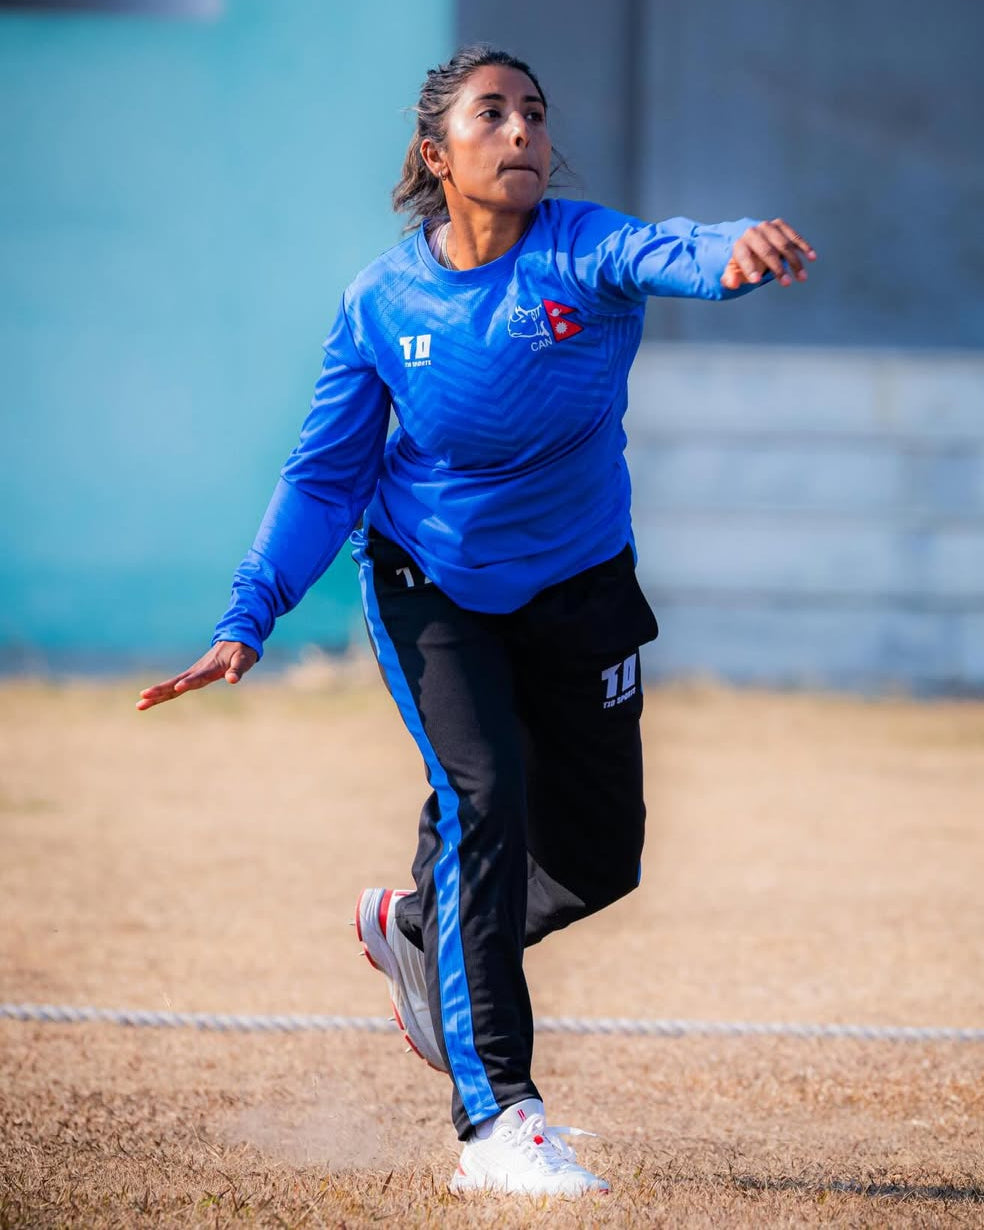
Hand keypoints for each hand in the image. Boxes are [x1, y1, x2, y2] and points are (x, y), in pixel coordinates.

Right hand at [136, 641, 257, 710]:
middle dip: (160, 691)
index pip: (198, 678)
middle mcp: (197, 671)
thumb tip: (233, 680)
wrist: (236, 638)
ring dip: (157, 694)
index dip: (189, 682)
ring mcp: (193, 673)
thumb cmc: (241, 651)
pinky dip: (163, 694)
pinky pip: (175, 686)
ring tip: (139, 704)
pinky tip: (151, 701)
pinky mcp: (192, 676)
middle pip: (176, 683)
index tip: (178, 687)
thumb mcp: (244, 660)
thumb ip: (237, 670)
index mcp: (210, 668)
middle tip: (143, 698)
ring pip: (172, 686)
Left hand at [721, 218, 815, 290]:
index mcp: (739, 244)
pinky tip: (812, 257)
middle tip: (786, 284)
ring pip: (784, 245)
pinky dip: (803, 246)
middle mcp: (753, 232)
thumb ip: (730, 279)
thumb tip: (733, 283)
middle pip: (767, 251)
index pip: (744, 256)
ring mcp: (767, 227)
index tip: (757, 281)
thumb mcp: (733, 272)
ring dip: (795, 261)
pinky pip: (793, 236)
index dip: (749, 268)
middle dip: (777, 268)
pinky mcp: (779, 225)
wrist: (749, 243)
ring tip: (802, 278)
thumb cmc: (742, 263)